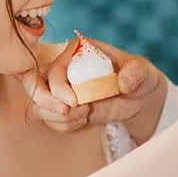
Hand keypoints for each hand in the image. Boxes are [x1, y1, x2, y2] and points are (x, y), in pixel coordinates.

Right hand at [23, 38, 169, 142]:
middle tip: (68, 113)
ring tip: (85, 116)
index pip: (54, 66)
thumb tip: (123, 82)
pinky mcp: (63, 107)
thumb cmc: (140, 79)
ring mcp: (61, 89)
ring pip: (39, 104)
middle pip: (34, 83)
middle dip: (45, 101)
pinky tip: (84, 120)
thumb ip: (135, 72)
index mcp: (77, 51)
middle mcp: (64, 68)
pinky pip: (50, 119)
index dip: (57, 85)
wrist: (140, 100)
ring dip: (57, 117)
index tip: (74, 102)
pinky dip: (63, 125)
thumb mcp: (142, 72)